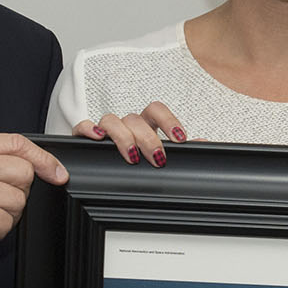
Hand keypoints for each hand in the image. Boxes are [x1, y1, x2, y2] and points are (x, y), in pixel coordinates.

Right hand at [70, 101, 187, 167]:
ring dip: (123, 137)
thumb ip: (181, 151)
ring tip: (132, 156)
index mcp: (146, 125)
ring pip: (111, 120)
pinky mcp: (85, 138)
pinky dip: (88, 129)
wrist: (109, 176)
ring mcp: (106, 130)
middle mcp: (126, 125)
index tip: (180, 138)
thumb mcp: (162, 156)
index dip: (168, 121)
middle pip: (135, 119)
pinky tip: (98, 138)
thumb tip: (204, 144)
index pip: (156, 110)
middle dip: (148, 139)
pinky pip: (82, 126)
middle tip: (158, 159)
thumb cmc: (140, 161)